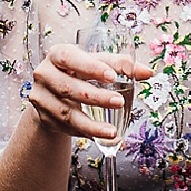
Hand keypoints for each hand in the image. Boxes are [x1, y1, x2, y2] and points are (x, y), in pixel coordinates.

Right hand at [28, 43, 153, 141]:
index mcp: (57, 54)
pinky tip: (101, 135)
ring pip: (66, 113)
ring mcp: (42, 98)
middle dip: (96, 97)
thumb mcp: (96, 63)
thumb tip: (148, 72)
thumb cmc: (78, 72)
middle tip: (119, 102)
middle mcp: (45, 74)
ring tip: (112, 132)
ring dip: (91, 124)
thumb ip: (121, 66)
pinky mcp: (44, 118)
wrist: (53, 93)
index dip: (90, 66)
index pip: (70, 58)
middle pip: (69, 87)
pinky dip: (86, 132)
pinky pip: (66, 128)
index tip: (111, 76)